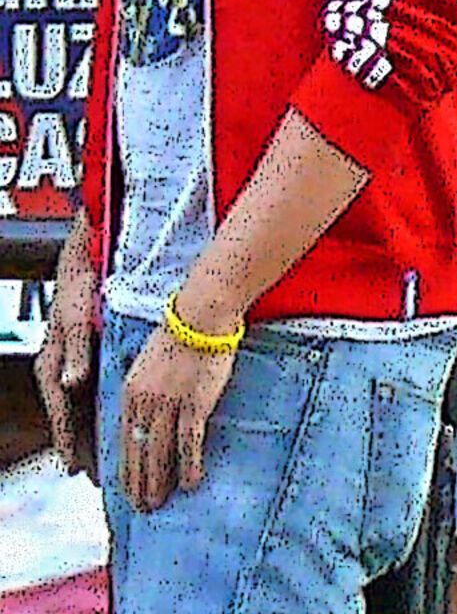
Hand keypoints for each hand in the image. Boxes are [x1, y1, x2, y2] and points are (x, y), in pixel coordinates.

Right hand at [34, 217, 96, 475]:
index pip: (60, 415)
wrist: (85, 263)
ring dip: (93, 435)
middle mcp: (60, 373)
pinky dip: (101, 412)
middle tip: (99, 479)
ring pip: (81, 410)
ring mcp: (72, 368)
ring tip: (108, 464)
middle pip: (70, 420)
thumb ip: (74, 350)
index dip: (70, 442)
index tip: (78, 469)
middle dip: (83, 448)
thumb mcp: (75, 318)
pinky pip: (92, 394)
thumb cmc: (79, 290)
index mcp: (52, 368)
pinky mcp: (87, 359)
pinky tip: (117, 425)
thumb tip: (72, 383)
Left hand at [119, 324, 237, 511]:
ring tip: (159, 502)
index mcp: (129, 393)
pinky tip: (190, 481)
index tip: (126, 487)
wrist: (201, 315)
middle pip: (137, 453)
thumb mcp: (147, 362)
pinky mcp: (194, 404)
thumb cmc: (179, 331)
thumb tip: (145, 415)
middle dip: (138, 483)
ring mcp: (168, 405)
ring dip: (158, 482)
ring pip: (158, 453)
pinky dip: (188, 465)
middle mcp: (144, 404)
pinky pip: (189, 442)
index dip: (124, 468)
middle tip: (142, 507)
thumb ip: (143, 389)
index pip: (121, 441)